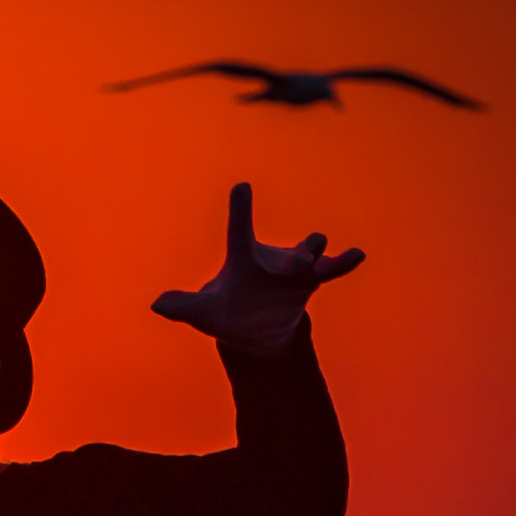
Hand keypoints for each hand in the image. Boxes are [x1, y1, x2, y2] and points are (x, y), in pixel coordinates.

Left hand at [152, 182, 363, 355]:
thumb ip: (183, 307)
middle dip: (298, 252)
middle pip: (286, 250)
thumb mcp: (202, 313)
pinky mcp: (310, 281)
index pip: (239, 230)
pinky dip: (344, 262)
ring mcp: (294, 269)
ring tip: (326, 253)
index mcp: (242, 258)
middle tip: (300, 260)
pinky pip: (332, 269)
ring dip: (318, 253)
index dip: (240, 210)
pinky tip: (358, 253)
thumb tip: (157, 305)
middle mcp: (271, 259)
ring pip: (310, 254)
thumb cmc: (223, 313)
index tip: (242, 186)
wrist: (252, 330)